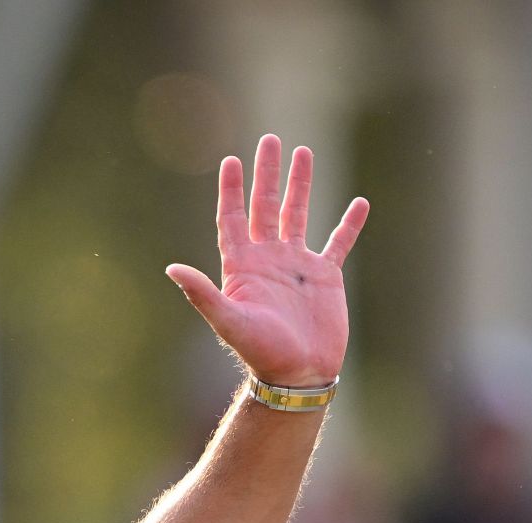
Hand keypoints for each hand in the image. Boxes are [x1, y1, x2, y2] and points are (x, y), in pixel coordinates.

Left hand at [168, 134, 369, 386]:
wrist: (297, 374)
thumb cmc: (260, 351)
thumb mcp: (228, 320)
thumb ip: (202, 293)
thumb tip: (172, 269)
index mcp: (242, 266)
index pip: (232, 217)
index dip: (230, 189)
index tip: (230, 160)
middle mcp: (267, 259)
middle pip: (265, 206)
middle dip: (267, 174)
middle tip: (269, 140)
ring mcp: (296, 265)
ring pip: (299, 214)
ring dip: (301, 184)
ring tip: (304, 153)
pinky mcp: (325, 276)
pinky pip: (338, 242)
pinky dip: (348, 223)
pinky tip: (359, 202)